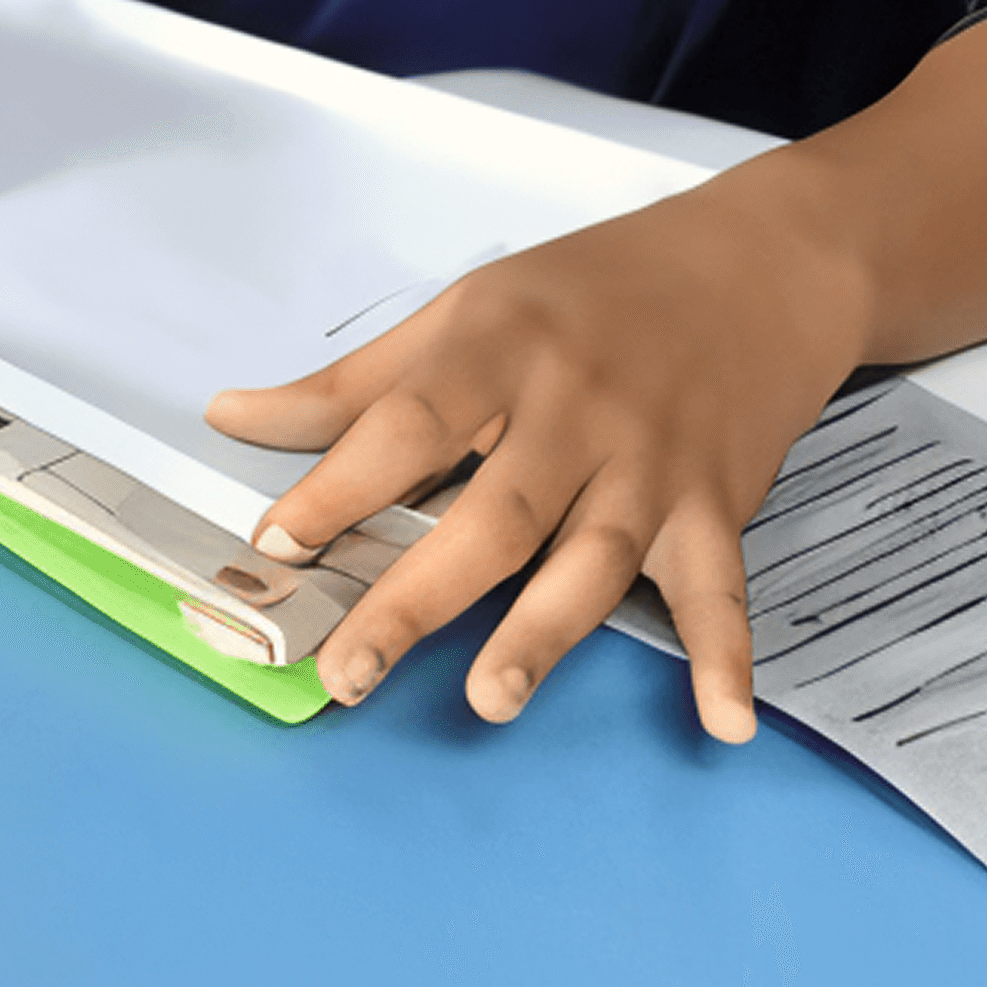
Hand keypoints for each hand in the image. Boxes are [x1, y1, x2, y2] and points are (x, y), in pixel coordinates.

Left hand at [206, 175, 874, 737]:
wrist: (754, 266)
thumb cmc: (589, 291)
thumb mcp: (463, 310)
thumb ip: (352, 383)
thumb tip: (232, 417)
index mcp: (498, 352)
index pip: (404, 427)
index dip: (337, 487)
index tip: (277, 543)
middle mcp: (575, 412)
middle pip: (492, 515)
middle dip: (417, 599)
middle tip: (350, 673)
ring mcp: (652, 465)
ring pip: (593, 560)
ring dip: (542, 634)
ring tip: (488, 699)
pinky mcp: (720, 506)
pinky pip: (721, 589)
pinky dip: (726, 655)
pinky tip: (721, 719)